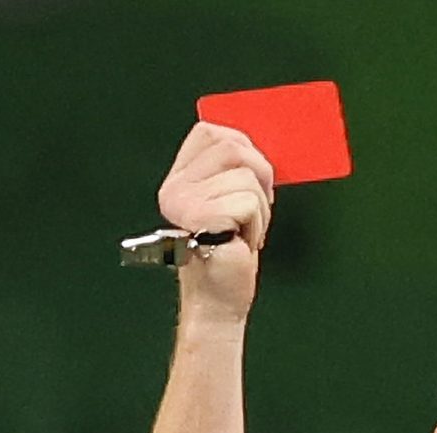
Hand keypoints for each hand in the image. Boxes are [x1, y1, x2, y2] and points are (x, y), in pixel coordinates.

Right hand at [157, 121, 274, 324]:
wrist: (222, 296)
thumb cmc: (231, 251)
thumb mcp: (234, 198)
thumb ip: (237, 167)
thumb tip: (259, 144)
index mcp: (179, 178)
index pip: (210, 132)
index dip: (243, 147)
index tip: (252, 178)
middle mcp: (176, 187)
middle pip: (233, 147)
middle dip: (260, 178)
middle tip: (253, 210)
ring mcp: (184, 201)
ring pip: (247, 176)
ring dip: (261, 209)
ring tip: (244, 231)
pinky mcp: (201, 216)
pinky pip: (249, 203)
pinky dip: (258, 225)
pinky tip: (242, 242)